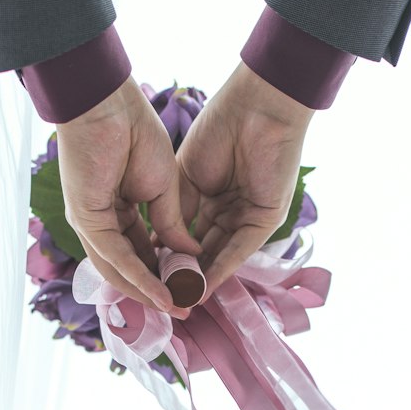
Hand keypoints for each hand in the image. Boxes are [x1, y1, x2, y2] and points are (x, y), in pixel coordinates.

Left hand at [56, 76, 201, 311]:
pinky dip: (140, 277)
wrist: (110, 104)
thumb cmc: (134, 132)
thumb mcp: (166, 186)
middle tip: (186, 308)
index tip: (191, 286)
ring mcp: (91, 223)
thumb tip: (189, 253)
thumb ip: (172, 223)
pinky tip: (162, 293)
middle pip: (128, 267)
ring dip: (149, 293)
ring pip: (120, 270)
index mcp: (116, 210)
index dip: (165, 271)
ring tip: (178, 309)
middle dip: (158, 291)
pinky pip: (117, 257)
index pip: (140, 251)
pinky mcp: (88, 219)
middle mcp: (100, 221)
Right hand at [176, 62, 314, 297]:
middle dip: (182, 275)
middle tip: (159, 298)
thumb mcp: (183, 178)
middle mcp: (231, 212)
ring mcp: (248, 217)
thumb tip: (161, 248)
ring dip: (199, 280)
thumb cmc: (218, 129)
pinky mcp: (266, 220)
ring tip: (176, 302)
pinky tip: (201, 287)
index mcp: (211, 199)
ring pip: (221, 257)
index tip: (144, 276)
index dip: (167, 256)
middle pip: (204, 252)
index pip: (188, 237)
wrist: (252, 107)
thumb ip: (175, 214)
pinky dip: (220, 269)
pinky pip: (240, 250)